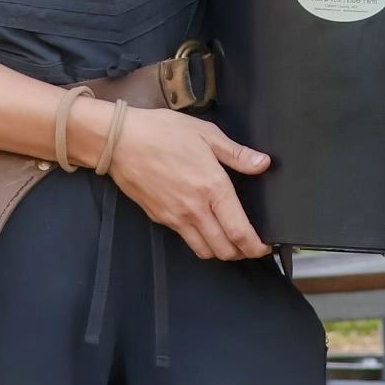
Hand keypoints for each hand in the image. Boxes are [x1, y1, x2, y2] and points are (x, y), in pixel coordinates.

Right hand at [106, 107, 271, 260]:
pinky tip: (202, 225)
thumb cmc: (162, 131)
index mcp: (212, 187)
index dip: (257, 246)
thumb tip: (263, 163)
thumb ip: (236, 153)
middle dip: (242, 252)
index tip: (264, 245)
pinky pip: (186, 239)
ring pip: (205, 251)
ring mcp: (176, 217)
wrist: (120, 140)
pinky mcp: (160, 218)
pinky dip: (199, 240)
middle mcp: (196, 209)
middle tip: (249, 242)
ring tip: (227, 237)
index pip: (240, 232)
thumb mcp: (204, 133)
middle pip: (225, 250)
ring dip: (220, 250)